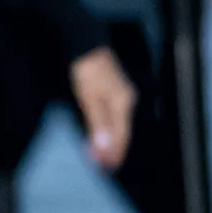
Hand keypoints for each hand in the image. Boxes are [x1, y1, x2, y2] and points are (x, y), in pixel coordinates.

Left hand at [70, 46, 135, 168]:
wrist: (85, 44)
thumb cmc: (87, 70)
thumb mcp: (90, 99)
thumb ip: (97, 124)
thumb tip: (105, 149)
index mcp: (123, 104)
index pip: (122, 136)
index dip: (115, 153)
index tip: (106, 168)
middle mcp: (126, 101)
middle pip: (121, 131)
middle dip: (112, 149)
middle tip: (101, 166)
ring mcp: (121, 95)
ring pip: (117, 124)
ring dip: (109, 140)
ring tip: (100, 154)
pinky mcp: (113, 91)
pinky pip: (113, 116)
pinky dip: (107, 128)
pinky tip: (101, 132)